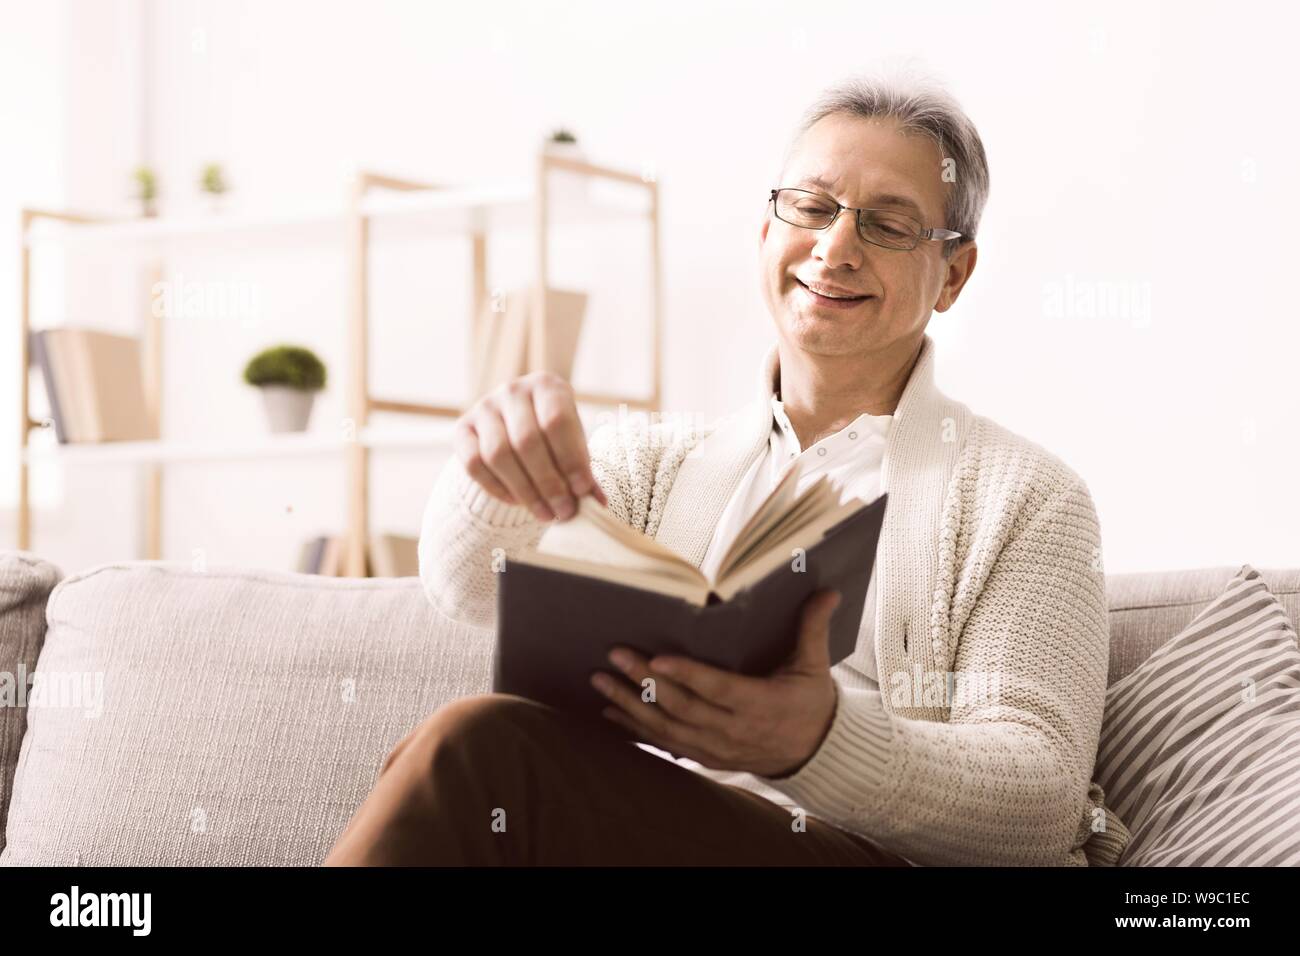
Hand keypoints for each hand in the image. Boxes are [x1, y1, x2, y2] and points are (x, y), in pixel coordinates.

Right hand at [452, 371, 607, 521]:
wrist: (515, 427)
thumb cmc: (554, 437)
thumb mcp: (573, 444)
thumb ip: (583, 470)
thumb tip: (598, 502)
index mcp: (546, 385)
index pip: (556, 421)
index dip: (570, 459)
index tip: (583, 491)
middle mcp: (512, 390)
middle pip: (526, 441)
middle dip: (548, 482)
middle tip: (564, 511)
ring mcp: (483, 407)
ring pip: (498, 454)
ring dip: (524, 490)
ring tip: (545, 514)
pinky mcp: (462, 429)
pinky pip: (473, 464)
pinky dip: (497, 488)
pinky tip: (517, 503)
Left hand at [592, 588, 842, 777]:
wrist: (815, 755)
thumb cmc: (811, 704)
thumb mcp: (815, 667)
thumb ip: (813, 628)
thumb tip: (828, 591)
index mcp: (760, 705)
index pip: (718, 689)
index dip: (688, 675)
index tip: (658, 658)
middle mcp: (733, 731)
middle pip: (681, 707)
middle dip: (644, 681)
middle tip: (615, 655)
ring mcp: (716, 748)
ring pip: (666, 728)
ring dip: (629, 705)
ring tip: (601, 681)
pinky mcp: (706, 757)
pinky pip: (665, 745)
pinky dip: (636, 730)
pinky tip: (610, 714)